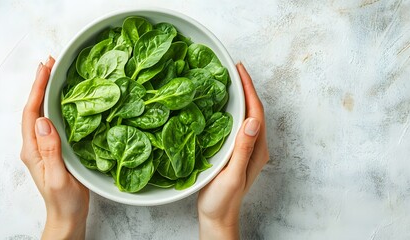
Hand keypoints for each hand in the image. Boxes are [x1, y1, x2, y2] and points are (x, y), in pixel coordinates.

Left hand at [20, 56, 88, 239]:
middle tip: (50, 62)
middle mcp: (35, 145)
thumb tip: (43, 121)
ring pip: (43, 113)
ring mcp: (45, 146)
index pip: (31, 114)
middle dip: (40, 84)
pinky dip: (58, 105)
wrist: (68, 215)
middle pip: (34, 109)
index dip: (36, 90)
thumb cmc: (64, 201)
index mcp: (33, 150)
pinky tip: (67, 98)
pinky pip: (54, 121)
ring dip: (47, 92)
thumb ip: (51, 151)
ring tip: (56, 73)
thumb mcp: (58, 178)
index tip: (44, 69)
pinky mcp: (55, 148)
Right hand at [197, 62, 268, 239]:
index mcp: (257, 149)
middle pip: (253, 110)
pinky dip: (231, 109)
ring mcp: (245, 148)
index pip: (256, 112)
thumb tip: (252, 121)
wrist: (217, 216)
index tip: (240, 70)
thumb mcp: (232, 175)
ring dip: (239, 96)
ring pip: (245, 115)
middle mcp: (255, 146)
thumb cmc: (223, 200)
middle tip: (233, 68)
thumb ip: (243, 149)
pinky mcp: (235, 151)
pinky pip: (236, 124)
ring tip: (228, 79)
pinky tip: (220, 104)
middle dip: (245, 87)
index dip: (249, 89)